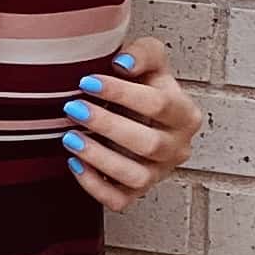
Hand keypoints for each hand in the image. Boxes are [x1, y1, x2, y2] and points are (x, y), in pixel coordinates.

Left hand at [65, 36, 201, 209]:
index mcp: (184, 114)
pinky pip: (120, 200)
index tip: (86, 81)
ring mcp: (159, 172)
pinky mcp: (138, 190)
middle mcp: (177, 147)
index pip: (159, 105)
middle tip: (72, 108)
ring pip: (136, 177)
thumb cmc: (144, 85)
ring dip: (100, 159)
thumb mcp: (150, 60)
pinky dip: (95, 186)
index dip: (122, 93)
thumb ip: (142, 53)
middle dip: (107, 126)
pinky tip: (74, 163)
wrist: (140, 111)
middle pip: (148, 144)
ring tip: (70, 138)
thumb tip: (122, 64)